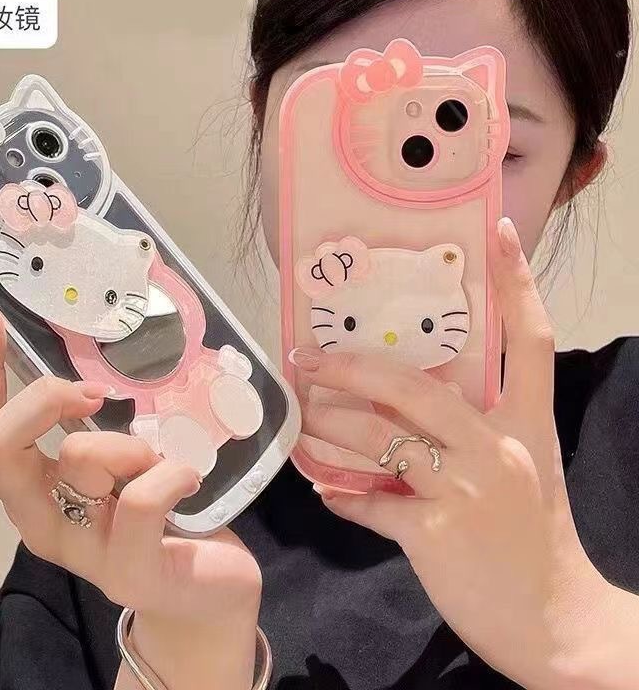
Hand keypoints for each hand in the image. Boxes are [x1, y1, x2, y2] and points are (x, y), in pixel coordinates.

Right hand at [0, 301, 260, 689]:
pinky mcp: (127, 570)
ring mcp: (80, 551)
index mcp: (35, 486)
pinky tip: (190, 479)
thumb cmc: (163, 510)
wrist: (204, 590)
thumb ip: (101, 424)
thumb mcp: (123, 458)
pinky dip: (173, 472)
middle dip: (45, 398)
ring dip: (131, 444)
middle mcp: (40, 519)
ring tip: (161, 461)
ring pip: (81, 458)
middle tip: (97, 395)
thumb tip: (99, 365)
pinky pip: (142, 498)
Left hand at [290, 219, 610, 689]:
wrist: (558, 625)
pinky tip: (324, 491)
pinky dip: (344, 498)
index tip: (501, 233)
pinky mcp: (438, 534)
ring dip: (330, 429)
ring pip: (380, 439)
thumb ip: (468, 436)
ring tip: (301, 419)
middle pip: (417, 386)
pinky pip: (374, 505)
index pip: (531, 340)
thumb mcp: (519, 473)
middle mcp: (498, 445)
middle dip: (354, 367)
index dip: (518, 284)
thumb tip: (400, 413)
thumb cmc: (533, 539)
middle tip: (309, 356)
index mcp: (526, 424)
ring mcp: (468, 488)